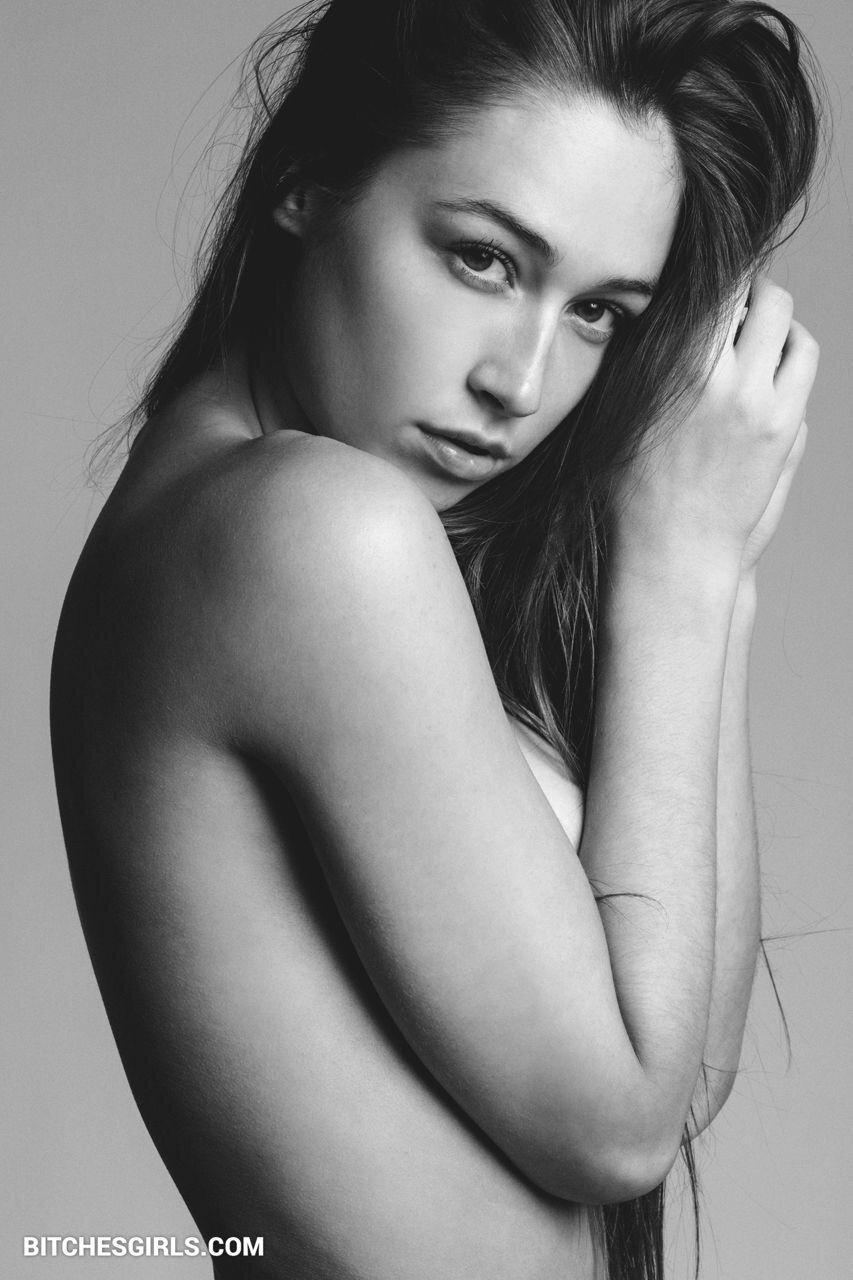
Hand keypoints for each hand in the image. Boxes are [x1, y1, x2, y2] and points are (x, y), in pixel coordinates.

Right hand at [611, 278, 818, 583]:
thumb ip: (644, 356)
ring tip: (756, 329)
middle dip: (755, 289)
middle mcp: (729, 381)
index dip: (720, 269)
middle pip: (766, 298)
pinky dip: (792, 350)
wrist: (670, 548)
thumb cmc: (630, 486)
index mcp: (681, 371)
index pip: (719, 288)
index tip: (712, 268)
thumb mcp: (621, 411)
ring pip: (792, 329)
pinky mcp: (786, 429)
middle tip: (737, 296)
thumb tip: (661, 306)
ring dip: (777, 319)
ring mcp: (765, 406)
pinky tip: (769, 362)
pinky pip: (804, 364)